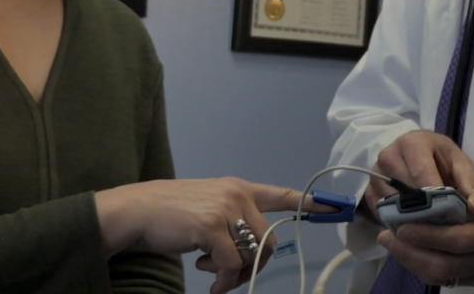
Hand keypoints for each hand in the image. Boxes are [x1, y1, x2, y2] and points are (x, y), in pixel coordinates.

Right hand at [96, 177, 327, 293]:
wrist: (139, 210)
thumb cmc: (173, 213)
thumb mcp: (210, 206)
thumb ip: (233, 219)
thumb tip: (251, 252)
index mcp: (240, 188)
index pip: (281, 194)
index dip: (309, 203)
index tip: (334, 207)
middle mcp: (237, 195)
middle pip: (269, 239)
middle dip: (254, 264)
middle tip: (231, 275)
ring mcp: (225, 209)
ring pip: (252, 253)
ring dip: (235, 274)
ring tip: (211, 272)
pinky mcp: (210, 228)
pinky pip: (232, 265)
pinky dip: (224, 282)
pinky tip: (210, 284)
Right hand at [364, 131, 473, 218]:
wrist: (414, 154)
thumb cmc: (439, 157)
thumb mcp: (458, 162)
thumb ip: (469, 181)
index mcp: (411, 143)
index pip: (421, 174)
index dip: (436, 198)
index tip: (452, 215)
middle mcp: (388, 156)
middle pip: (405, 193)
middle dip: (426, 212)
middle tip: (444, 227)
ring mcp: (374, 175)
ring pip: (392, 207)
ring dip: (412, 220)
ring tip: (432, 229)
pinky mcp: (368, 192)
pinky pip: (382, 215)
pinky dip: (399, 224)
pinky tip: (415, 228)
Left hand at [378, 166, 473, 286]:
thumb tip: (473, 203)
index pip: (461, 240)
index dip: (430, 236)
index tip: (404, 226)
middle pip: (448, 265)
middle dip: (413, 253)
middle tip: (388, 236)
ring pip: (446, 277)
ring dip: (415, 263)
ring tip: (392, 244)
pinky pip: (451, 279)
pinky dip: (426, 268)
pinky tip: (411, 253)